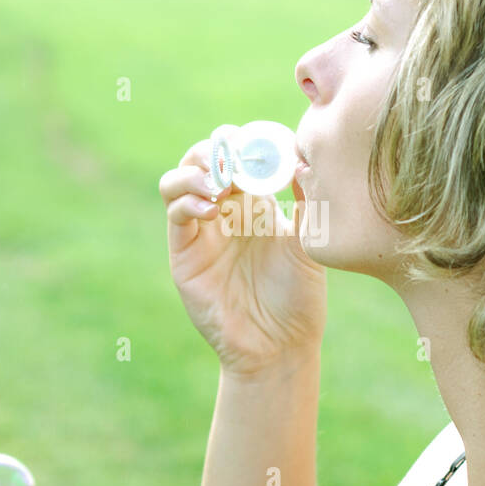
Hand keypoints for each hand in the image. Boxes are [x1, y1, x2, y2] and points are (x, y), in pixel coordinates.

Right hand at [160, 138, 326, 374]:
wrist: (280, 345)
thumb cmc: (299, 296)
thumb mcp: (308, 241)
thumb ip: (305, 200)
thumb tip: (305, 157)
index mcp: (254, 201)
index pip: (237, 154)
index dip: (245, 140)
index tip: (264, 140)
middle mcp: (223, 211)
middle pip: (204, 158)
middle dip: (217, 148)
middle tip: (237, 154)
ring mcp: (200, 231)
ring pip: (178, 180)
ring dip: (195, 169)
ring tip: (220, 180)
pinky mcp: (184, 255)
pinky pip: (176, 215)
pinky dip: (188, 201)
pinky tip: (213, 209)